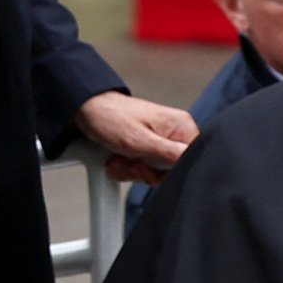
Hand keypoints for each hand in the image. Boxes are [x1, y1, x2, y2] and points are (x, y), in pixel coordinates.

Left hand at [79, 91, 196, 183]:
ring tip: (119, 158)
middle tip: (131, 163)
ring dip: (133, 171)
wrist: (88, 110)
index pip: (192, 160)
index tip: (151, 167)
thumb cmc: (111, 117)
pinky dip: (127, 168)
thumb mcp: (141, 140)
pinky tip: (117, 159)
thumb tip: (195, 161)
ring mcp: (160, 141)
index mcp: (181, 127)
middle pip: (172, 170)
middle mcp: (174, 134)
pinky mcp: (147, 148)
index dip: (172, 170)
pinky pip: (144, 168)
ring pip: (156, 172)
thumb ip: (170, 153)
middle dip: (147, 172)